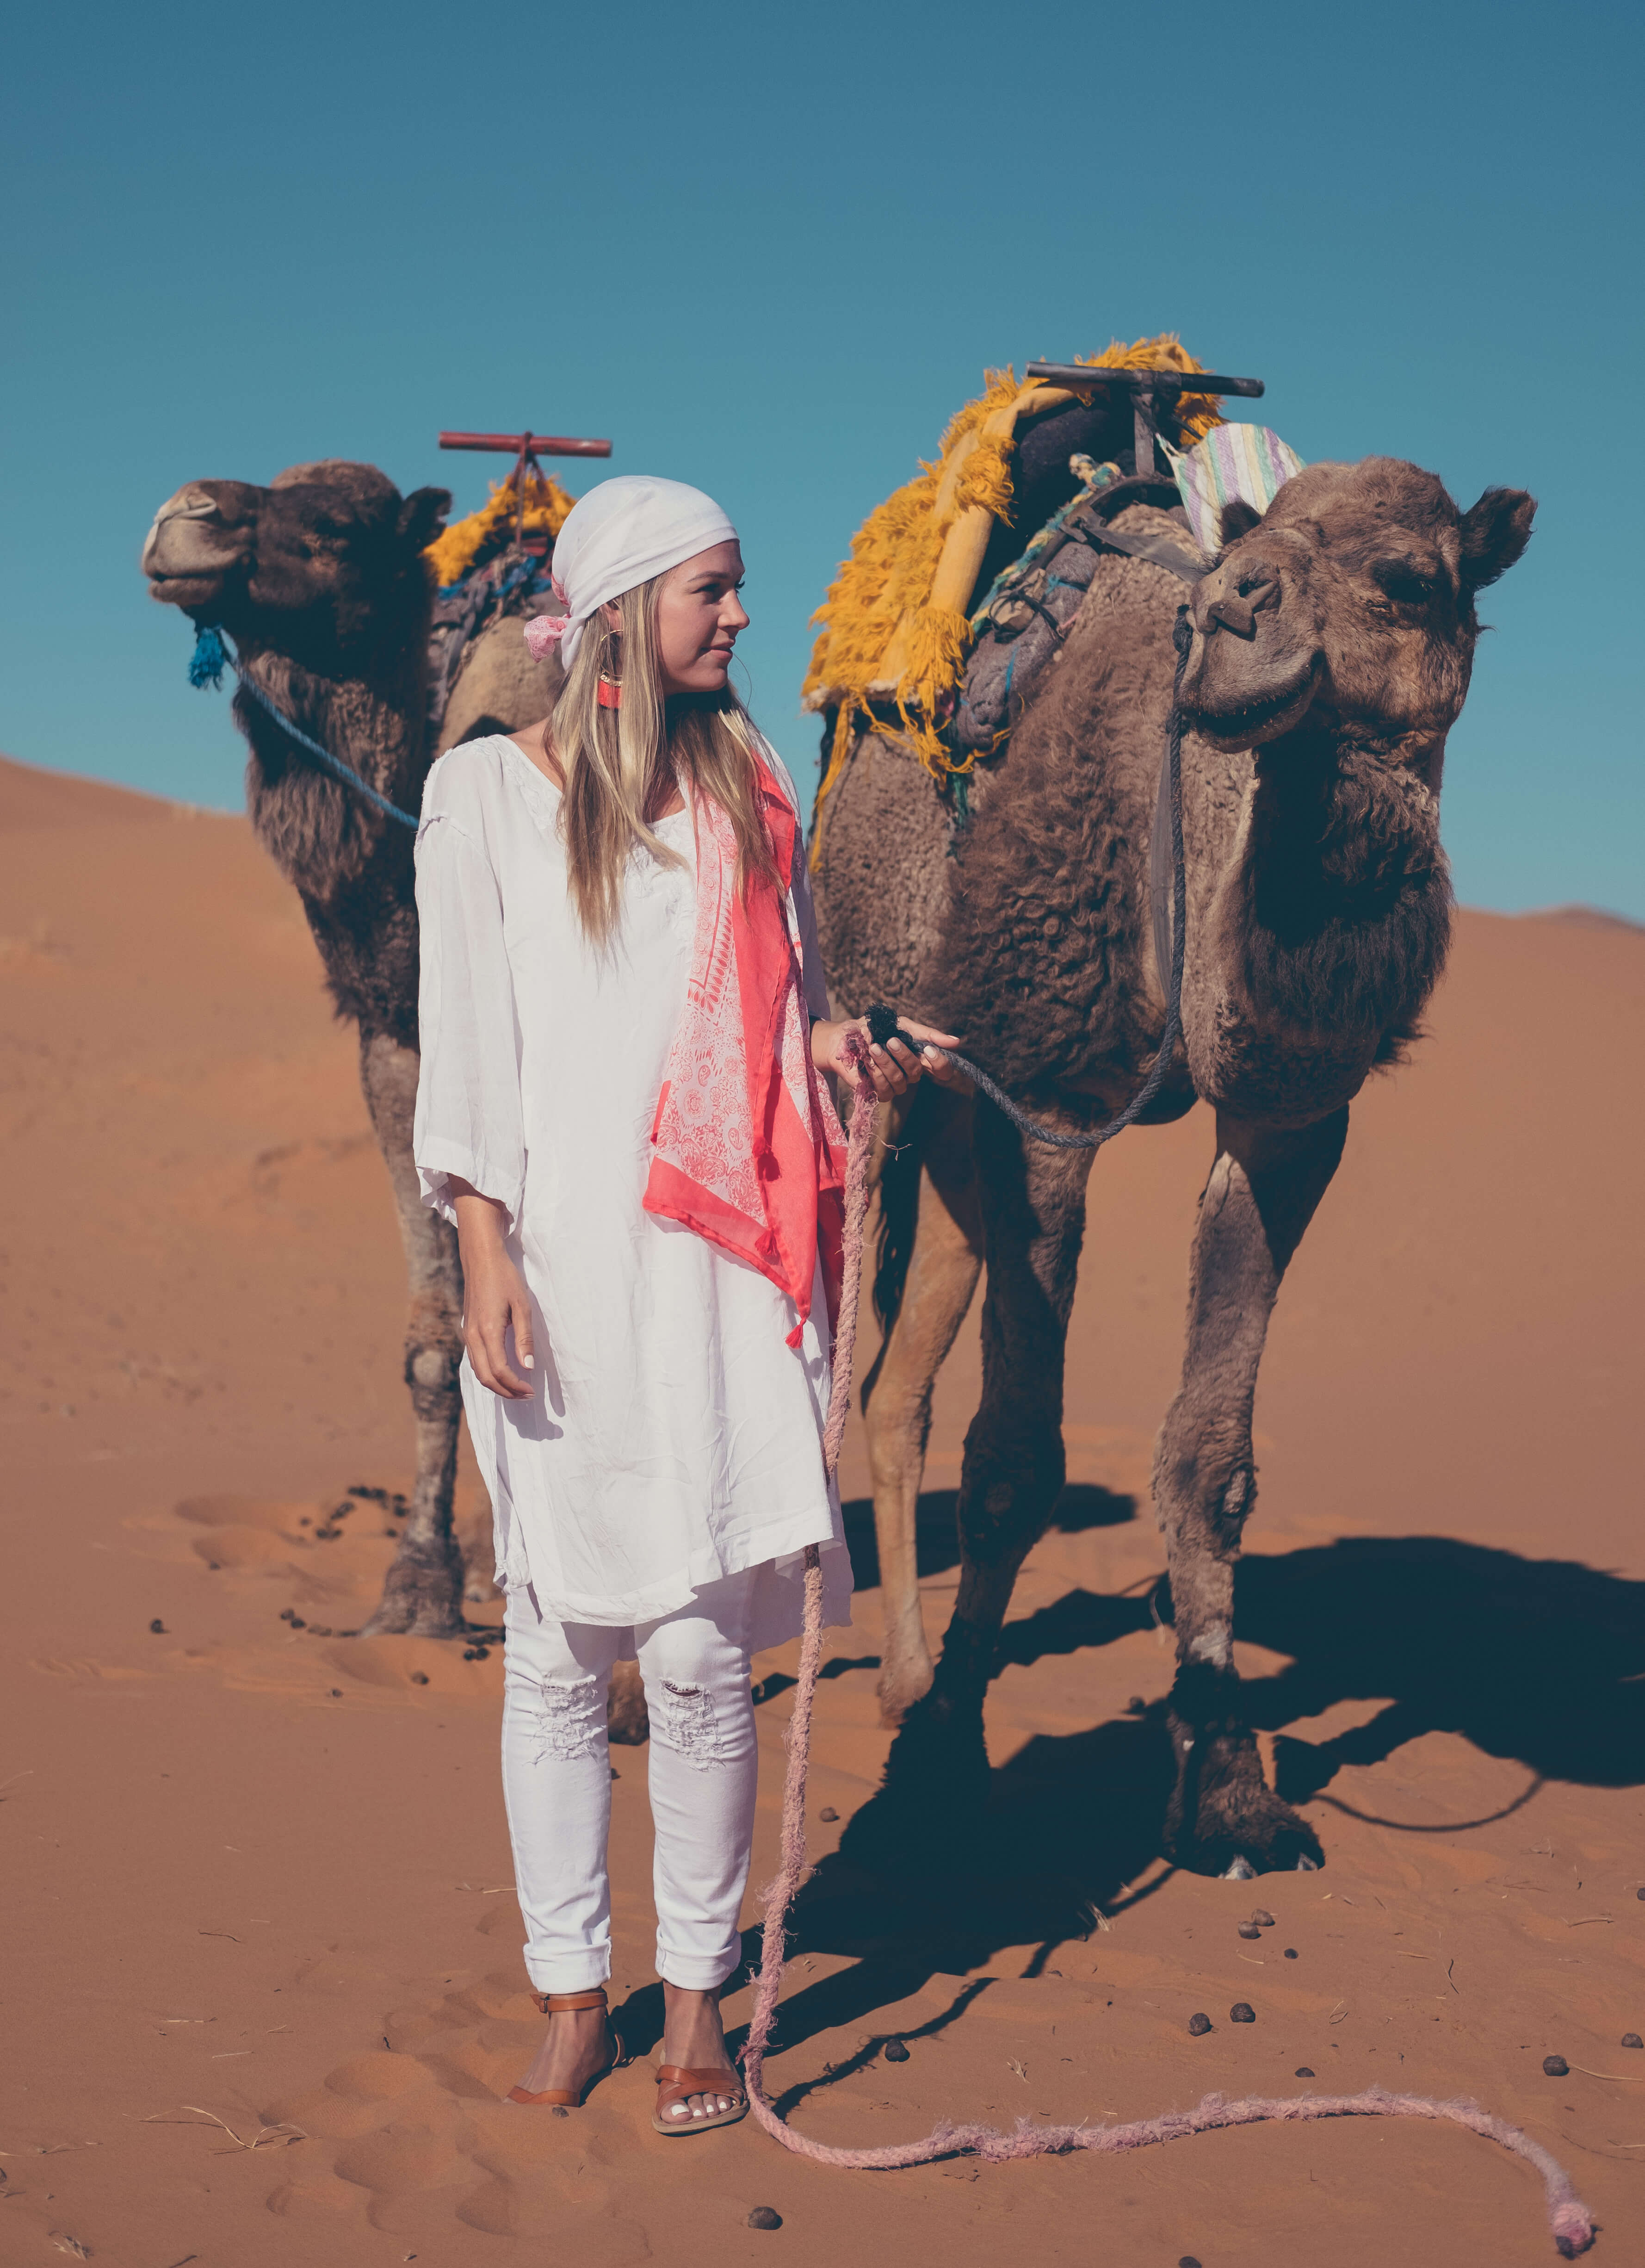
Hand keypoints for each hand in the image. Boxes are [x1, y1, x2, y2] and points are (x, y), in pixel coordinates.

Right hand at [450, 1184, 535, 1399]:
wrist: (481, 1259)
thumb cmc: (505, 1279)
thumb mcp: (522, 1306)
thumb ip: (524, 1338)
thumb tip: (528, 1367)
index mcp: (488, 1331)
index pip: (500, 1371)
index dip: (516, 1386)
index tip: (531, 1391)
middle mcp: (473, 1336)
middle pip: (485, 1377)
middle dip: (506, 1391)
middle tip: (526, 1395)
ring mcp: (467, 1334)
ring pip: (478, 1371)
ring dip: (496, 1384)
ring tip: (517, 1388)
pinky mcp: (467, 1330)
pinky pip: (475, 1360)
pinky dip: (488, 1373)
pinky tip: (503, 1372)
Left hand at [810, 1016, 963, 1099]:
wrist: (843, 1036)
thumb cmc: (873, 1029)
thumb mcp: (902, 1025)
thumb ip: (928, 1034)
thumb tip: (957, 1042)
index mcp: (919, 1057)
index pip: (942, 1071)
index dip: (940, 1064)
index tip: (929, 1051)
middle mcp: (909, 1073)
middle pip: (918, 1073)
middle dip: (904, 1056)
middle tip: (891, 1041)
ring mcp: (895, 1085)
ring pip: (900, 1082)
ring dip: (886, 1063)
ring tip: (873, 1047)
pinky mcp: (878, 1092)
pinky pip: (885, 1090)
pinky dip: (875, 1074)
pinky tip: (867, 1061)